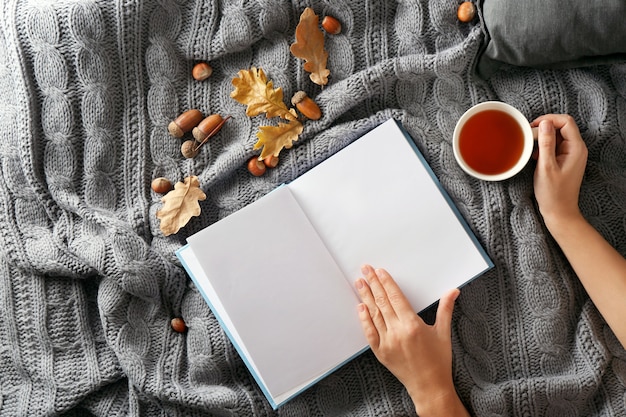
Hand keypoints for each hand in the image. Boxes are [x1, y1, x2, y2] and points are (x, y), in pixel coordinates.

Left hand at [355, 265, 468, 415]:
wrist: (430, 387)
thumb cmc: (439, 361)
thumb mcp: (444, 332)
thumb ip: (445, 309)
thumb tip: (453, 291)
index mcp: (413, 325)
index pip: (396, 297)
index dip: (386, 283)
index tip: (379, 271)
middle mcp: (398, 332)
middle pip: (382, 302)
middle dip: (373, 283)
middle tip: (365, 269)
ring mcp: (387, 342)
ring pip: (374, 314)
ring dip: (366, 297)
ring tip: (359, 282)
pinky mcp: (380, 352)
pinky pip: (369, 332)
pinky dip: (364, 319)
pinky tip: (360, 307)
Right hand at [532, 114, 587, 228]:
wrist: (559, 211)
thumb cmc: (553, 193)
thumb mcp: (546, 166)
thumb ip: (546, 143)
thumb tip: (544, 123)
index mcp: (576, 148)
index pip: (565, 121)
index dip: (549, 120)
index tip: (533, 127)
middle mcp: (576, 148)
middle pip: (561, 127)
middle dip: (544, 129)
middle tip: (529, 138)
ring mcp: (570, 154)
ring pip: (556, 136)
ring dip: (542, 138)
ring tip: (531, 149)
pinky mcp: (563, 159)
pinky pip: (554, 145)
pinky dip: (543, 147)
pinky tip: (535, 156)